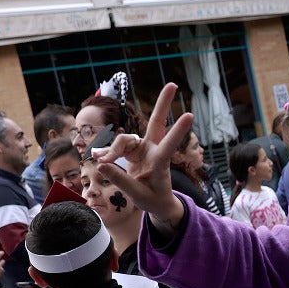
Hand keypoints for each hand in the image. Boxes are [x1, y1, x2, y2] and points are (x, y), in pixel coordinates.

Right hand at [93, 83, 194, 232]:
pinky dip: (107, 153)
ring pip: (124, 139)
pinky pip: (116, 146)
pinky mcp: (133, 151)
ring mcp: (143, 149)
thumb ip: (120, 180)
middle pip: (156, 122)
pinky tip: (98, 157)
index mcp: (160, 163)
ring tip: (100, 161)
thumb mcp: (138, 195)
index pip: (169, 144)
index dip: (178, 131)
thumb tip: (101, 164)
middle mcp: (153, 151)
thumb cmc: (153, 200)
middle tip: (173, 85)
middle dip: (163, 104)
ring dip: (111, 150)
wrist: (156, 202)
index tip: (190, 116)